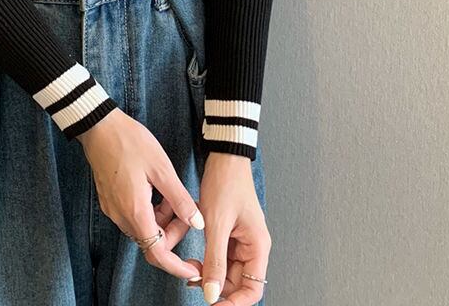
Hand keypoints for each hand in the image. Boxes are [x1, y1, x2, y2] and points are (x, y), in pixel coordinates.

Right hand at [76, 108, 203, 279]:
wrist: (99, 126)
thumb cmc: (130, 142)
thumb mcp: (162, 169)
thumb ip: (180, 200)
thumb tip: (198, 224)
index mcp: (135, 211)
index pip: (157, 254)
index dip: (177, 266)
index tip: (193, 269)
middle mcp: (121, 216)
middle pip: (152, 241)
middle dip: (174, 232)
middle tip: (189, 210)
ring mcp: (113, 209)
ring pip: (143, 228)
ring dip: (162, 219)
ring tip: (174, 195)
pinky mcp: (110, 200)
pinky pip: (133, 216)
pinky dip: (150, 211)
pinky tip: (159, 190)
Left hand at [192, 152, 270, 304]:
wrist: (224, 158)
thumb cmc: (226, 184)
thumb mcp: (217, 224)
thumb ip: (214, 260)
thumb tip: (212, 294)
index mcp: (257, 246)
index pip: (253, 290)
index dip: (234, 303)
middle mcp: (253, 246)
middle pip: (238, 283)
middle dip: (217, 287)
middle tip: (193, 284)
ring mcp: (242, 241)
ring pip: (227, 271)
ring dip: (210, 274)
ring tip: (190, 270)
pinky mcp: (230, 234)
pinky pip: (220, 256)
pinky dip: (207, 261)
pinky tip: (193, 259)